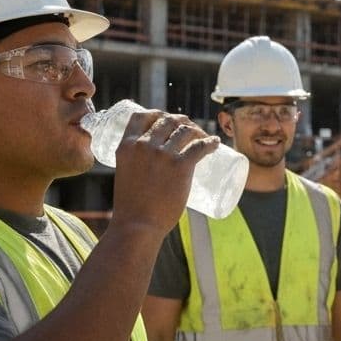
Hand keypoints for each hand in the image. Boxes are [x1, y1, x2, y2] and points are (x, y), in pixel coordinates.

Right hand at [110, 109, 219, 238]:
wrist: (137, 227)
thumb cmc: (131, 208)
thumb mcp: (126, 175)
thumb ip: (135, 165)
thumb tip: (151, 165)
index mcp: (127, 146)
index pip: (141, 116)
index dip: (156, 113)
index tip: (166, 119)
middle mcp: (144, 145)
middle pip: (167, 120)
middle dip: (181, 121)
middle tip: (189, 130)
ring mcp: (163, 154)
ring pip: (185, 130)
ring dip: (197, 130)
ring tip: (203, 137)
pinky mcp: (181, 166)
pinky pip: (200, 146)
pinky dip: (210, 143)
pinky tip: (215, 143)